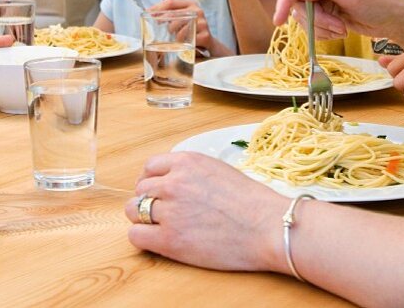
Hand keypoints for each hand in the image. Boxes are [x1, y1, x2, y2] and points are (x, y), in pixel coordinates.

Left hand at [125, 152, 286, 272]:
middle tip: (162, 213)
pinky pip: (136, 235)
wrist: (268, 227)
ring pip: (134, 211)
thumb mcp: (218, 171)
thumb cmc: (253, 202)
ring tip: (161, 227)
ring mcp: (170, 211)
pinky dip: (142, 238)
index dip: (151, 181)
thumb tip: (172, 182)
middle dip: (149, 200)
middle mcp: (173, 183)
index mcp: (187, 162)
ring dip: (144, 218)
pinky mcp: (170, 240)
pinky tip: (157, 241)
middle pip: (140, 189)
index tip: (157, 192)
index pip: (149, 167)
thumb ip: (192, 173)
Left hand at [150, 0, 230, 57]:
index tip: (147, 13)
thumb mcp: (182, 18)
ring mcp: (202, 23)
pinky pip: (185, 39)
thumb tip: (148, 12)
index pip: (170, 1)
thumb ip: (170, 13)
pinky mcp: (205, 36)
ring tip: (176, 37)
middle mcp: (198, 11)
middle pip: (173, 14)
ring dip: (173, 34)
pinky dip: (181, 42)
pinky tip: (184, 42)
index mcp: (191, 4)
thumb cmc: (191, 29)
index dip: (157, 7)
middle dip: (163, 22)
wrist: (208, 43)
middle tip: (159, 26)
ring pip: (177, 28)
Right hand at [274, 0, 403, 39]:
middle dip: (315, 19)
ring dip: (321, 28)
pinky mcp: (328, 12)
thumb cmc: (380, 2)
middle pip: (299, 2)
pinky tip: (341, 31)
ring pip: (305, 16)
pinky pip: (314, 25)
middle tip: (335, 27)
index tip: (280, 20)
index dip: (286, 0)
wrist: (396, 20)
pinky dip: (324, 33)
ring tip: (341, 29)